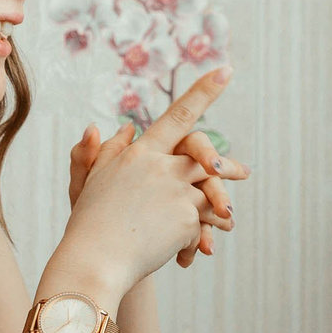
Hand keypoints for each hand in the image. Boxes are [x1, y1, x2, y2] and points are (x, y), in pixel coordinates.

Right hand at [52, 69, 232, 301]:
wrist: (94, 261)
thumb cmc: (89, 221)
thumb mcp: (90, 180)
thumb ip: (105, 151)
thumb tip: (119, 127)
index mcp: (140, 153)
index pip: (178, 114)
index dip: (204, 91)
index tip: (226, 70)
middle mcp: (162, 167)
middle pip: (205, 157)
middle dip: (225, 165)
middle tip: (242, 172)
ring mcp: (177, 192)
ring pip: (209, 192)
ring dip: (220, 206)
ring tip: (227, 220)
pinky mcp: (187, 219)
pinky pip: (202, 224)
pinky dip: (199, 238)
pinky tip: (193, 254)